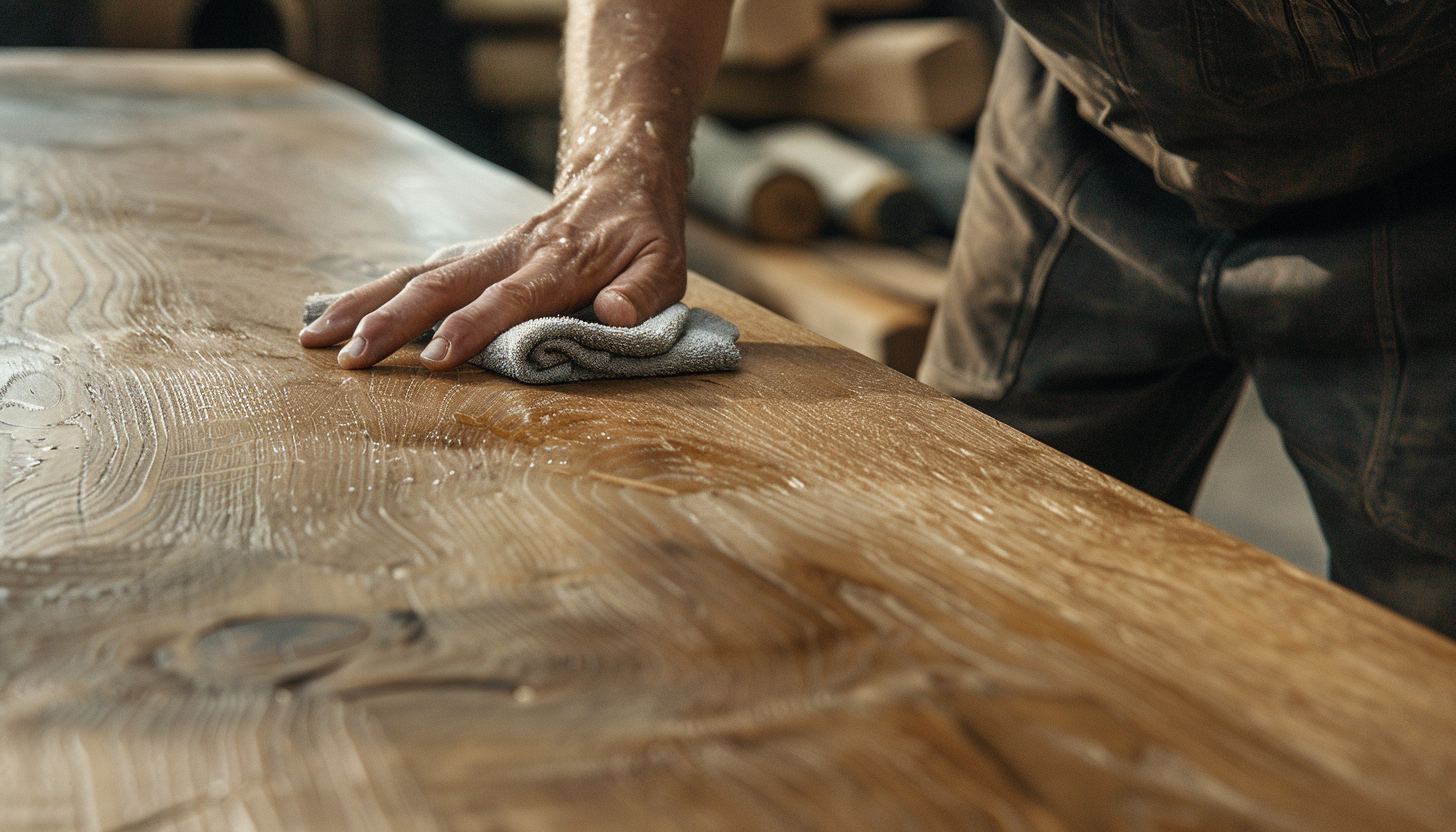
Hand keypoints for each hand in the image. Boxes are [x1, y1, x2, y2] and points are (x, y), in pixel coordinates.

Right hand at [297, 171, 687, 370]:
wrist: (620, 176)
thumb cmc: (643, 235)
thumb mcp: (664, 265)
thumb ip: (642, 293)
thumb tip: (617, 316)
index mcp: (559, 264)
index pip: (510, 299)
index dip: (473, 328)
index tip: (436, 360)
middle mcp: (511, 254)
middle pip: (443, 285)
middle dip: (393, 323)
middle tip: (351, 358)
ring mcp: (485, 251)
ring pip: (416, 275)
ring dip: (365, 305)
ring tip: (314, 337)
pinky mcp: (472, 255)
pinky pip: (416, 272)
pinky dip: (371, 291)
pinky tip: (332, 313)